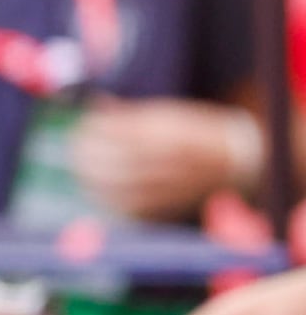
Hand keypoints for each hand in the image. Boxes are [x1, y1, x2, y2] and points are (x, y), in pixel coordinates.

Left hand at [73, 98, 254, 223]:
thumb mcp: (170, 114)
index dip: (98, 132)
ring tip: (82, 171)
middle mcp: (178, 161)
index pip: (126, 134)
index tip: (82, 127)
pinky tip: (98, 191)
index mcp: (178, 133)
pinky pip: (135, 209)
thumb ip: (133, 115)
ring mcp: (177, 186)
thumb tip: (97, 104)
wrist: (238, 161)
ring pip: (125, 188)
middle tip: (75, 150)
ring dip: (95, 180)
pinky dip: (112, 201)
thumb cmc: (195, 133)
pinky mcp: (173, 206)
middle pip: (121, 162)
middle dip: (91, 157)